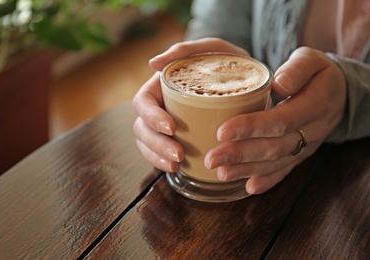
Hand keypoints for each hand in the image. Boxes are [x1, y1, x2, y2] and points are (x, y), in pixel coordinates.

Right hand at [133, 38, 248, 172]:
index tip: (171, 127)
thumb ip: (185, 50)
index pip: (143, 102)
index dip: (151, 117)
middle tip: (178, 154)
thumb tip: (153, 63)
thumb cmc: (225, 62)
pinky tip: (179, 168)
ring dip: (158, 156)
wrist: (244, 78)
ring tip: (177, 164)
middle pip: (142, 127)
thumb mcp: (211, 49)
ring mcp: (164, 124)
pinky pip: (159, 154)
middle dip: (156, 143)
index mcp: (160, 86)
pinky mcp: (175, 138)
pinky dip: (164, 162)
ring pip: (147, 143)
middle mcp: (159, 106)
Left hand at [204, 46, 346, 193]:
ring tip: (220, 172)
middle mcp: (312, 130)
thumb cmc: (318, 73)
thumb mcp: (311, 60)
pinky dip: (267, 181)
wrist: (341, 93)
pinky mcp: (302, 154)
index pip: (280, 120)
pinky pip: (286, 171)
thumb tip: (278, 84)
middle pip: (274, 147)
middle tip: (212, 159)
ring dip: (247, 170)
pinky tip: (248, 187)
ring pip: (276, 162)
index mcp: (315, 104)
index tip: (222, 131)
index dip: (251, 127)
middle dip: (240, 154)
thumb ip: (296, 70)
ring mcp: (307, 146)